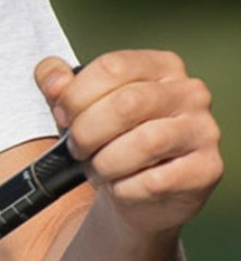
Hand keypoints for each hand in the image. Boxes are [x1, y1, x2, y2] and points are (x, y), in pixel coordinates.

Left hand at [36, 51, 221, 237]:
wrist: (138, 194)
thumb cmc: (111, 141)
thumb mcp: (81, 107)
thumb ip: (59, 84)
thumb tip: (53, 81)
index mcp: (161, 66)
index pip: (113, 67)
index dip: (76, 95)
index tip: (63, 116)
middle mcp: (190, 92)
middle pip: (126, 104)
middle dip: (87, 132)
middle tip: (77, 149)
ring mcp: (203, 130)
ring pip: (144, 143)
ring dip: (106, 163)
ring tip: (99, 168)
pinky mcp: (206, 169)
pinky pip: (154, 181)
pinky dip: (125, 188)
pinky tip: (123, 186)